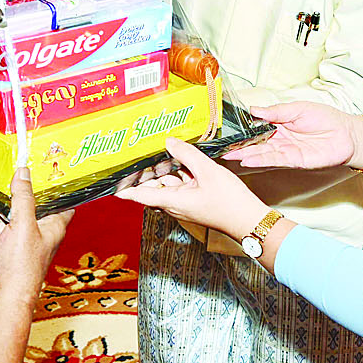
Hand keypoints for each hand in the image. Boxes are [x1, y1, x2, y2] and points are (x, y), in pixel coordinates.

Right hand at [0, 167, 73, 313]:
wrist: (4, 294)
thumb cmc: (23, 267)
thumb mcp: (24, 224)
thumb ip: (23, 198)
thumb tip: (24, 174)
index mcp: (55, 226)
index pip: (63, 201)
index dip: (59, 187)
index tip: (51, 169)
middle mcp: (41, 231)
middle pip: (37, 204)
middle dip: (29, 189)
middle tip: (23, 169)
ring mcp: (23, 238)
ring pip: (16, 212)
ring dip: (9, 199)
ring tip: (3, 179)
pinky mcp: (6, 245)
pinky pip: (0, 223)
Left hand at [119, 137, 266, 237]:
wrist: (249, 220)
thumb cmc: (230, 202)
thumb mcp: (208, 172)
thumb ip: (188, 155)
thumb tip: (170, 142)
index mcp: (173, 201)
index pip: (141, 195)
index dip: (126, 190)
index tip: (112, 185)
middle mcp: (176, 205)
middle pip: (154, 188)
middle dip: (147, 173)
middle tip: (138, 156)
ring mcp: (186, 205)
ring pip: (169, 186)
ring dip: (166, 172)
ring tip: (162, 152)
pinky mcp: (196, 203)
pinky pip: (182, 187)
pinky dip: (181, 176)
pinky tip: (186, 162)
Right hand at [230, 101, 362, 169]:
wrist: (348, 134)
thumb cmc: (327, 118)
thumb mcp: (298, 108)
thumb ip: (275, 111)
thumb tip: (254, 109)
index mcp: (280, 123)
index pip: (257, 127)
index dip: (243, 129)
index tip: (227, 130)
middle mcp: (280, 138)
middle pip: (256, 142)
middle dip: (239, 145)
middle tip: (221, 147)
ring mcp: (286, 150)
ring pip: (261, 153)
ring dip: (245, 155)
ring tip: (229, 155)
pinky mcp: (293, 160)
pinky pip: (273, 160)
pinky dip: (260, 160)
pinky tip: (247, 160)